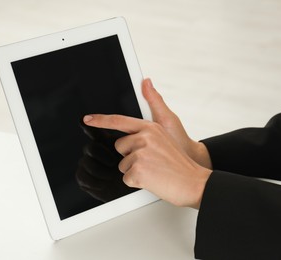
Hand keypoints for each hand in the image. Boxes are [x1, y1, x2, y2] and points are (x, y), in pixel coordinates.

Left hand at [83, 79, 211, 208]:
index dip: (101, 120)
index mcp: (150, 128)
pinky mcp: (138, 170)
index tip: (87, 119)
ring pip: (122, 164)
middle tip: (150, 162)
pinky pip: (126, 178)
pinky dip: (137, 182)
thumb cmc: (179, 163)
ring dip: (134, 170)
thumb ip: (148, 124)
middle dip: (130, 156)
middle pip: (119, 147)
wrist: (193, 182)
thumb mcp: (165, 136)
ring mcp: (140, 153)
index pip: (119, 121)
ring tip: (153, 171)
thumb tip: (143, 90)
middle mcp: (144, 137)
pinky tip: (152, 180)